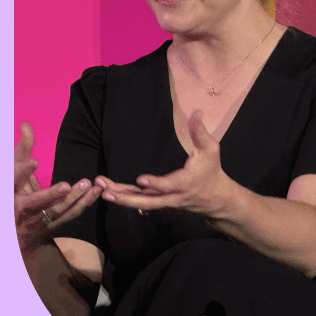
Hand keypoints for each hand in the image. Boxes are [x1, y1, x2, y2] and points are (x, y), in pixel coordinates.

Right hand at [14, 123, 101, 251]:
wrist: (15, 231)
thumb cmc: (15, 191)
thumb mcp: (15, 172)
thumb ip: (22, 149)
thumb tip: (26, 124)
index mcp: (10, 192)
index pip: (13, 181)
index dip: (21, 172)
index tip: (33, 162)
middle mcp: (21, 208)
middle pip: (34, 203)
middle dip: (50, 195)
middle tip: (65, 186)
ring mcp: (37, 220)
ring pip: (56, 210)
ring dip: (73, 198)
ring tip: (87, 183)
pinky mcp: (52, 225)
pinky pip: (70, 214)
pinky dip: (84, 203)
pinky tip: (95, 192)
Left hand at [95, 111, 233, 216]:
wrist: (215, 199)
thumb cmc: (211, 171)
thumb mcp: (211, 151)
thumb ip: (200, 133)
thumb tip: (196, 112)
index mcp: (185, 183)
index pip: (169, 185)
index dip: (155, 183)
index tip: (140, 179)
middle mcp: (172, 196)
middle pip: (147, 201)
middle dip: (125, 197)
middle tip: (105, 190)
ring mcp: (164, 202)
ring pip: (140, 203)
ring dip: (120, 197)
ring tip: (100, 189)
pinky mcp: (159, 203)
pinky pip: (139, 203)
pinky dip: (124, 198)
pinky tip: (108, 191)